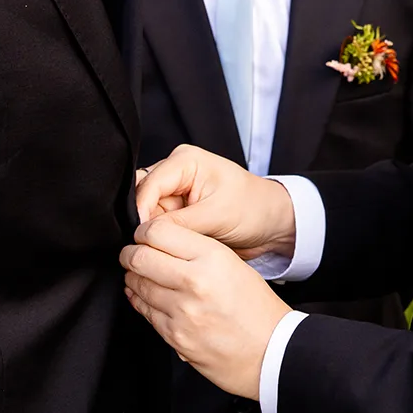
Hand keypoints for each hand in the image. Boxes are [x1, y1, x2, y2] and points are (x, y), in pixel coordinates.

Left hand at [121, 216, 290, 398]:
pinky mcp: (175, 337)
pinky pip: (146, 313)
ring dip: (133, 278)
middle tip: (131, 253)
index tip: (142, 235)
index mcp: (212, 258)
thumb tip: (163, 244)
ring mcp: (182, 312)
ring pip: (138, 286)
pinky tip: (145, 297)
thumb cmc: (258, 311)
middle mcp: (194, 282)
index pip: (158, 232)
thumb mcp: (234, 266)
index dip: (143, 231)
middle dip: (129, 254)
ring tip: (138, 275)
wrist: (271, 353)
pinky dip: (140, 302)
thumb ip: (197, 252)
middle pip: (140, 258)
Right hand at [136, 144, 295, 259]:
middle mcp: (175, 173)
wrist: (272, 223)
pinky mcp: (177, 213)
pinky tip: (166, 251)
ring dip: (151, 234)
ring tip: (160, 251)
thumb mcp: (217, 215)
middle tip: (148, 247)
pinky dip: (160, 240)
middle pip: (141, 197)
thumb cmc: (254, 209)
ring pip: (146, 215)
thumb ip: (180, 223)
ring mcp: (175, 194)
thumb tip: (146, 234)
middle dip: (144, 223)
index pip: (148, 183)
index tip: (140, 237)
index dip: (141, 211)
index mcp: (184, 161)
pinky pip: (158, 227)